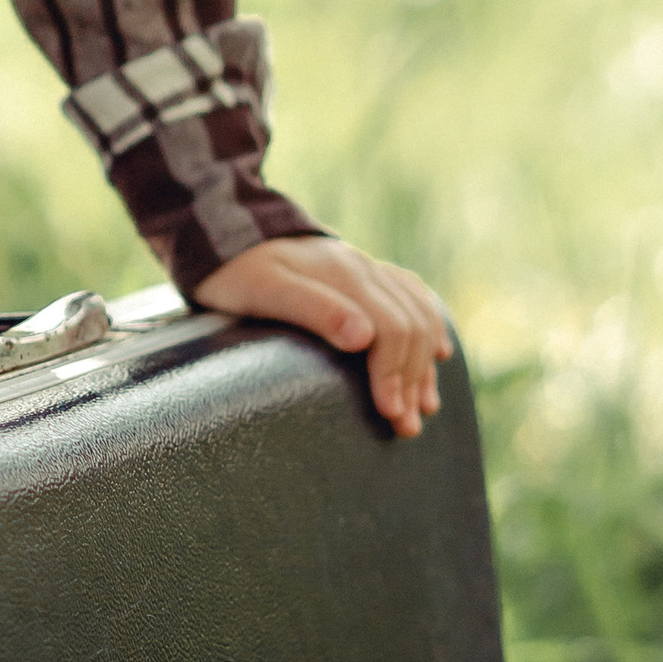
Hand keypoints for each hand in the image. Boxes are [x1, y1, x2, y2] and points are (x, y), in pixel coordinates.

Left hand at [192, 235, 454, 437]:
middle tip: (406, 427)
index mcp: (345, 275)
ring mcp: (367, 270)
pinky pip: (413, 299)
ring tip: (423, 407)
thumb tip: (365, 338)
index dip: (393, 374)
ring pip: (418, 315)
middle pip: (411, 327)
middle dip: (412, 379)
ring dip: (424, 363)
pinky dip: (430, 329)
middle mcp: (364, 269)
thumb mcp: (264, 291)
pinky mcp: (364, 275)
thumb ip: (314, 310)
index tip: (390, 412)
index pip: (391, 328)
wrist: (225, 234)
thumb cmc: (237, 272)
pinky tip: (438, 354)